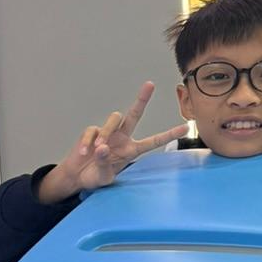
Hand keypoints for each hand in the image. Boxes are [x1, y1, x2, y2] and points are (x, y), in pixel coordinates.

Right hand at [38, 84, 190, 202]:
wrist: (76, 176)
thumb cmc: (95, 175)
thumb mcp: (103, 176)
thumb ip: (105, 163)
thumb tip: (103, 147)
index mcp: (131, 150)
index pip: (153, 141)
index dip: (169, 135)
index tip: (185, 127)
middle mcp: (122, 137)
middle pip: (134, 114)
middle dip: (142, 99)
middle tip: (150, 84)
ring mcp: (107, 133)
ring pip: (114, 119)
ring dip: (107, 132)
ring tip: (99, 150)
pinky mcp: (92, 131)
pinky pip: (93, 131)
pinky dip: (88, 142)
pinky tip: (84, 153)